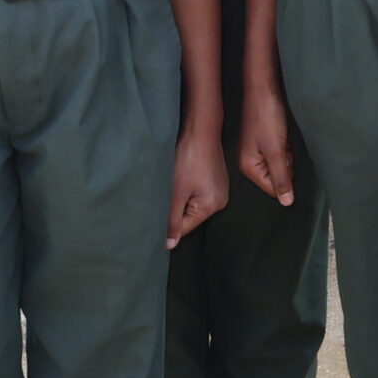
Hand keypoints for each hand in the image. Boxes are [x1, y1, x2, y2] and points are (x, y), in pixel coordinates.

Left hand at [167, 122, 228, 247]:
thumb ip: (173, 220)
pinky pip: (200, 195)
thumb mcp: (176, 192)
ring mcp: (220, 190)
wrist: (201, 132)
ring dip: (182, 200)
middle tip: (165, 197)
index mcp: (212, 207)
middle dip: (176, 210)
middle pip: (191, 217)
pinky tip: (184, 179)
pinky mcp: (217, 181)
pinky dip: (189, 191)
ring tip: (175, 186)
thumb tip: (170, 245)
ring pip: (194, 205)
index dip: (168, 224)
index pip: (186, 227)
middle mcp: (221, 201)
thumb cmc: (189, 159)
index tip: (156, 217)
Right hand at [237, 78, 296, 205]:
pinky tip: (282, 133)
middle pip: (277, 177)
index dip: (286, 178)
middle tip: (283, 146)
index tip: (285, 160)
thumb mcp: (276, 151)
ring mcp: (256, 151)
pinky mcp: (264, 141)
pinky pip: (280, 152)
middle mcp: (250, 162)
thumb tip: (286, 203)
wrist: (264, 90)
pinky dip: (285, 145)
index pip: (273, 189)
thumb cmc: (267, 118)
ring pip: (280, 164)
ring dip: (286, 154)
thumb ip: (281, 177)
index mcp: (248, 167)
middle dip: (286, 165)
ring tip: (281, 137)